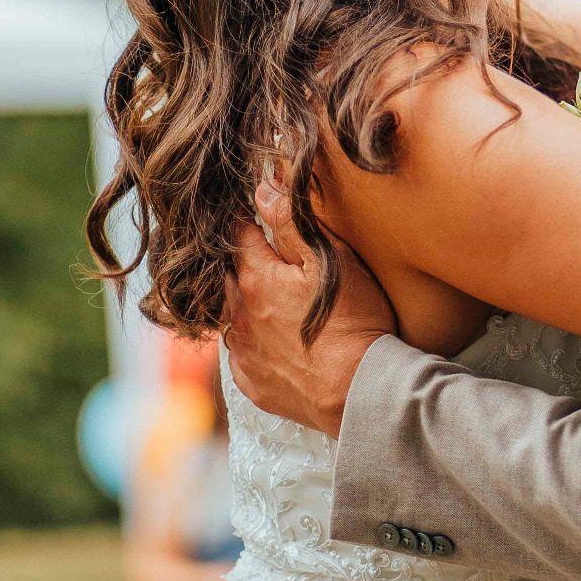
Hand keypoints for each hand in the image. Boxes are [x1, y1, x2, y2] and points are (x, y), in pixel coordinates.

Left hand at [224, 182, 395, 437]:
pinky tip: (271, 336)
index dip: (240, 216)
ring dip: (240, 299)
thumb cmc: (351, 321)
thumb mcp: (329, 260)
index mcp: (255, 277)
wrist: (356, 391)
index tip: (244, 205)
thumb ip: (291, 223)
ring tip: (264, 293)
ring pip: (228, 313)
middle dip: (234, 257)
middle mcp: (238, 313)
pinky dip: (250, 338)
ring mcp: (242, 351)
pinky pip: (240, 352)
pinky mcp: (251, 381)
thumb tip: (262, 188)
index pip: (236, 233)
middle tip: (253, 247)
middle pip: (225, 273)